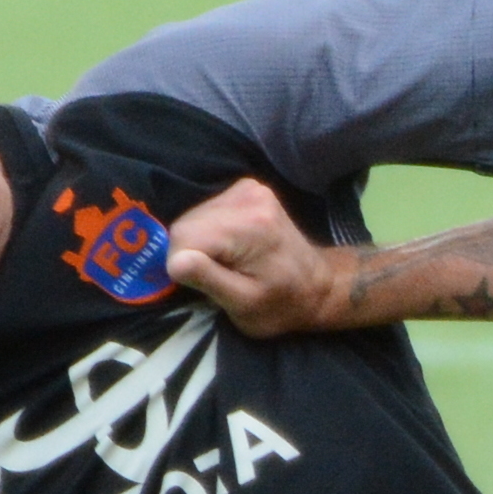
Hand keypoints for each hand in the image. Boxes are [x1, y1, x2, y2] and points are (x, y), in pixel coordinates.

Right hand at [169, 179, 358, 333]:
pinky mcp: (247, 188)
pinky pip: (208, 210)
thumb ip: (209, 279)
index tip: (206, 285)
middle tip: (220, 276)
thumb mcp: (243, 304)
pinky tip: (232, 246)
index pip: (183, 239)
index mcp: (249, 225)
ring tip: (229, 262)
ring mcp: (249, 189)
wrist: (317, 286)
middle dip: (192, 253)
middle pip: (186, 225)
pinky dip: (211, 230)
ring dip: (201, 242)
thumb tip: (175, 261)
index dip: (184, 266)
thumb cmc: (280, 305)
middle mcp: (248, 197)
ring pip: (194, 217)